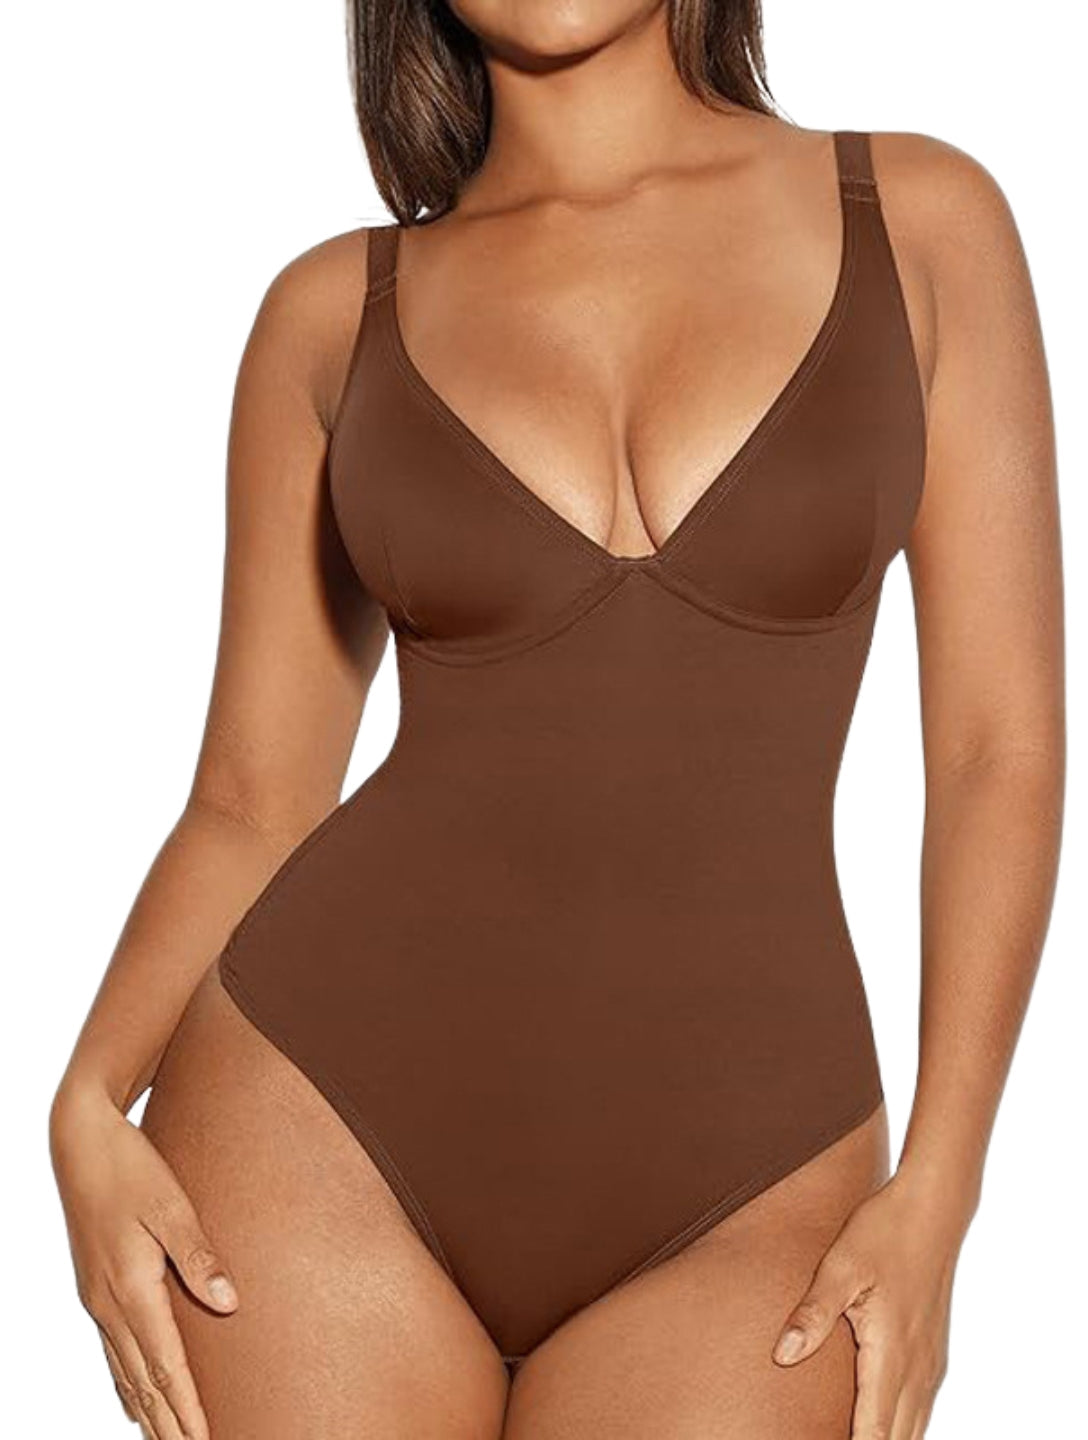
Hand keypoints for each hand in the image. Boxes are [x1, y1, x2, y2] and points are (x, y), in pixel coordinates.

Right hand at [50, 1085, 237, 1438]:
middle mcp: (109, 1304)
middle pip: (144, 1382)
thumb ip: (199, 1255)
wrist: (80, 1143)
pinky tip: (135, 1398)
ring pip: (125, 1373)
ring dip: (148, 1412)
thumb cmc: (131, 1168)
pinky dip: (127, 1384)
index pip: (167, 1366)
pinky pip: (113, 1352)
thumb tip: (229, 1303)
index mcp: (131, 1288)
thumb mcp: (171, 1205)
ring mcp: (97, 1299)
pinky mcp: (95, 1287)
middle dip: (169, 1425)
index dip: (188, 1409)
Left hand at [772, 1170, 967, 1439]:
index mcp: (892, 1354)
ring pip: (911, 1430)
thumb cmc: (883, 1233)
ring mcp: (930, 1364)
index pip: (872, 1433)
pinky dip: (900, 1429)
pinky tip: (881, 1428)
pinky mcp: (933, 1354)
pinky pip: (918, 1410)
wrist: (932, 1210)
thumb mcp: (840, 1267)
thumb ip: (813, 1313)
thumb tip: (781, 1355)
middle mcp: (917, 1369)